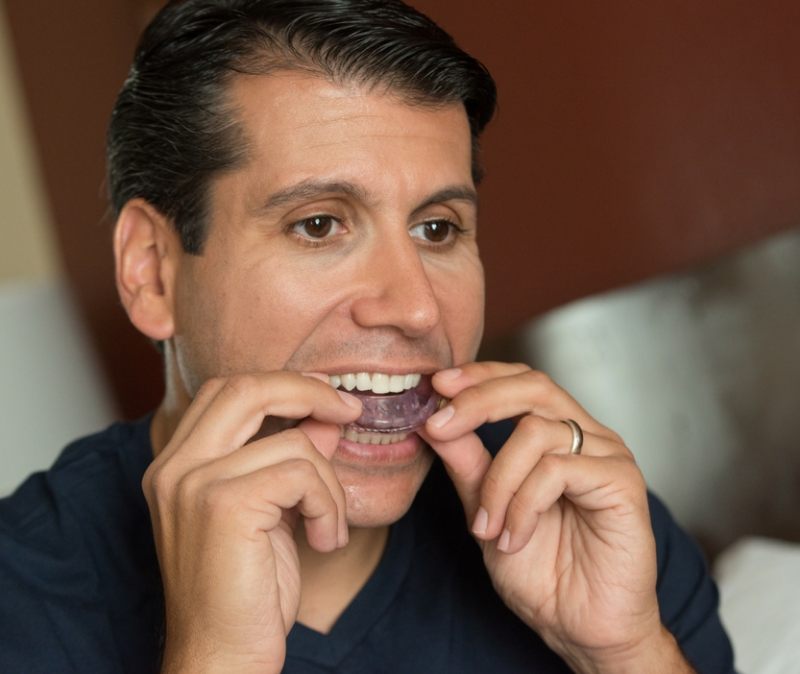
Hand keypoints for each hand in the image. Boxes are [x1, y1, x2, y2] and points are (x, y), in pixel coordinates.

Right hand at [142, 373, 360, 673]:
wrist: (221, 657)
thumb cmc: (245, 591)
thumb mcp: (270, 511)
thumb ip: (286, 459)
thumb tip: (324, 417)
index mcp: (177, 464)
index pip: (226, 391)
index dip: (281, 385)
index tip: (326, 400)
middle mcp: (174, 467)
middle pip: (245, 388)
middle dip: (307, 391)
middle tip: (347, 411)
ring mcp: (193, 483)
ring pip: (292, 441)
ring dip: (329, 483)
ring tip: (328, 525)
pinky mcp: (224, 505)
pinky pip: (302, 473)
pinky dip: (328, 504)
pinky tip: (324, 540)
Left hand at [422, 362, 690, 672]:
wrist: (581, 628)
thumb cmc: (542, 572)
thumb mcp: (487, 510)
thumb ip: (467, 464)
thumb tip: (434, 422)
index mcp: (558, 436)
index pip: (520, 382)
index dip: (480, 376)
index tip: (437, 384)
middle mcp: (586, 437)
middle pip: (533, 387)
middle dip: (478, 400)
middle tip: (439, 425)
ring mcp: (608, 456)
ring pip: (536, 432)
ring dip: (497, 481)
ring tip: (486, 527)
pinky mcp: (622, 483)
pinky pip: (558, 470)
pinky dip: (523, 504)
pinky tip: (514, 538)